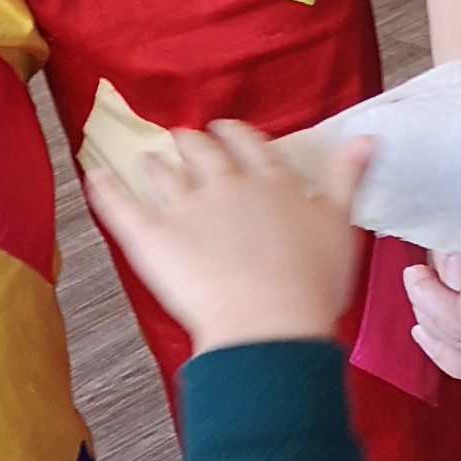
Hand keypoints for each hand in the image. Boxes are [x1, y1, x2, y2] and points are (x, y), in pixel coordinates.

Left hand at [89, 120, 367, 353]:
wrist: (270, 326)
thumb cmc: (312, 285)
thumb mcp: (340, 225)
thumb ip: (346, 177)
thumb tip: (365, 138)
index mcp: (270, 181)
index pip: (247, 142)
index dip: (233, 135)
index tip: (226, 134)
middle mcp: (226, 185)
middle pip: (200, 149)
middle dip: (192, 144)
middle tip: (187, 147)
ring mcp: (185, 209)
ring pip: (161, 172)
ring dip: (154, 164)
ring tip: (148, 163)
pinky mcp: (151, 237)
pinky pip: (121, 206)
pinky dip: (105, 189)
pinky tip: (94, 175)